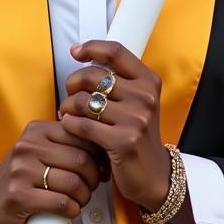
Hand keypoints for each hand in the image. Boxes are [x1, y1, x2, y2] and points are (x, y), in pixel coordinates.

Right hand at [0, 121, 107, 223]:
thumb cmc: (21, 174)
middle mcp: (28, 146)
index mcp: (37, 130)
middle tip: (92, 187)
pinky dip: (74, 210)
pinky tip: (72, 211)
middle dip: (94, 177)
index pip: (80, 135)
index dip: (98, 153)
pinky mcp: (19, 196)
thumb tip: (102, 147)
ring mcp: (22, 170)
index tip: (101, 166)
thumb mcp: (38, 149)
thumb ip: (63, 142)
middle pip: (80, 159)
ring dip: (85, 196)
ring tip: (82, 200)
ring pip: (73, 182)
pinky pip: (61, 202)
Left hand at [58, 40, 171, 212]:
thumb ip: (118, 80)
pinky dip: (69, 123)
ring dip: (68, 106)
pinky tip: (70, 125)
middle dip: (72, 83)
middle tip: (69, 94)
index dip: (91, 47)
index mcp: (148, 81)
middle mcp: (145, 97)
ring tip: (68, 113)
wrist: (155, 176)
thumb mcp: (137, 102)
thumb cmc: (137, 135)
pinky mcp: (123, 141)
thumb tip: (81, 52)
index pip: (115, 52)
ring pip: (83, 100)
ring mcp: (135, 119)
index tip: (75, 51)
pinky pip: (82, 125)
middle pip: (93, 75)